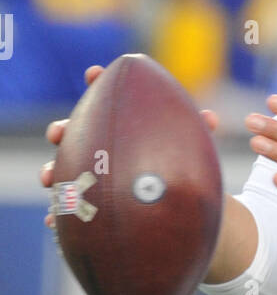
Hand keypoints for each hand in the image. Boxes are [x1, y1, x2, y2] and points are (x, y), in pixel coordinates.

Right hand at [41, 64, 218, 226]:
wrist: (166, 203)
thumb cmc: (172, 164)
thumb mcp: (184, 148)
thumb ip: (194, 132)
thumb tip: (211, 119)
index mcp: (120, 123)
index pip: (104, 97)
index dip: (98, 83)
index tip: (94, 73)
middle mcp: (97, 144)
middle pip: (72, 132)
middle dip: (62, 129)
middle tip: (57, 133)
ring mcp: (86, 172)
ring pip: (61, 168)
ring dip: (52, 170)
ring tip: (48, 178)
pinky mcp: (83, 201)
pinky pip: (66, 207)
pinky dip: (58, 213)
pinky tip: (52, 221)